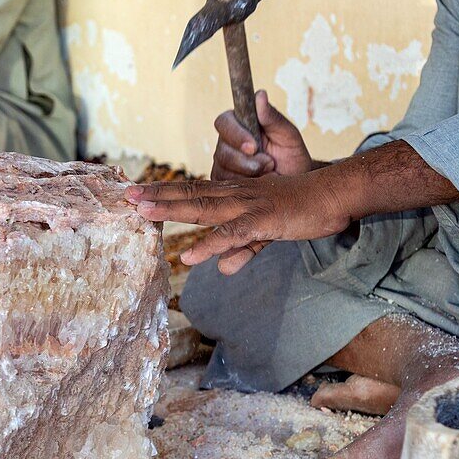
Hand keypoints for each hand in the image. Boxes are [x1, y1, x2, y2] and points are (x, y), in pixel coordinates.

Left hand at [126, 168, 355, 274]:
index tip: (136, 194)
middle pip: (189, 194)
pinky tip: (191, 257)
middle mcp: (235, 195)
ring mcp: (248, 205)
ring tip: (143, 214)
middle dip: (155, 196)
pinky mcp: (264, 220)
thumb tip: (221, 269)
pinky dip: (211, 245)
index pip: (192, 190)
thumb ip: (241, 249)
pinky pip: (233, 234)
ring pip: (203, 208)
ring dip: (172, 210)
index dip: (163, 192)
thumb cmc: (300, 211)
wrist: (333, 196)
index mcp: (234, 195)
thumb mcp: (264, 232)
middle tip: (125, 196)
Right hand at [211, 90, 320, 180]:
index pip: (224, 122)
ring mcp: (222, 164)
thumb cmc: (292, 155)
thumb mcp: (288, 135)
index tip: (253, 146)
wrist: (295, 182)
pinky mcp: (223, 182)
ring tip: (269, 172)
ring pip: (224, 170)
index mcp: (239, 124)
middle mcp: (227, 143)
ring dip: (249, 174)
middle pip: (222, 150)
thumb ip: (273, 117)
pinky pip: (226, 185)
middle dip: (246, 161)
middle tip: (269, 163)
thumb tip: (260, 95)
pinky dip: (246, 186)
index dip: (236, 134)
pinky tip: (260, 182)